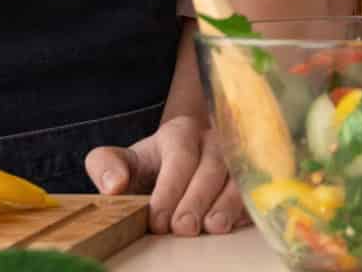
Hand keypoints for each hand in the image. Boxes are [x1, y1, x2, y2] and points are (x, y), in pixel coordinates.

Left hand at [85, 112, 242, 235]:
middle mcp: (213, 141)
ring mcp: (237, 158)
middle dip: (196, 200)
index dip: (169, 190)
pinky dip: (246, 207)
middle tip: (183, 228)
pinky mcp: (252, 177)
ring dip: (226, 204)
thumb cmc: (151, 167)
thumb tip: (113, 185)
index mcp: (181, 132)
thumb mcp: (124, 162)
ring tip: (213, 227)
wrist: (181, 162)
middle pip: (211, 168)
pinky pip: (255, 189)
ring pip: (237, 178)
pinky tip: (233, 224)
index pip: (179, 157)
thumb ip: (106, 165)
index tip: (156, 220)